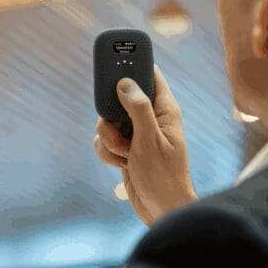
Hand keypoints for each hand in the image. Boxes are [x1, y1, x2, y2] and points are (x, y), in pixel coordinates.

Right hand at [93, 64, 197, 225]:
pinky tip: (121, 164)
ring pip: (107, 122)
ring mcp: (136, 134)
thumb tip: (125, 82)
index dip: (133, 64)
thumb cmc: (163, 176)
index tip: (116, 58)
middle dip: (111, 116)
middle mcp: (149, 118)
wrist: (161, 209)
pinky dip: (107, 153)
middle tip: (119, 127)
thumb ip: (138, 109)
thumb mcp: (150, 140)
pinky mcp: (125, 149)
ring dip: (110, 140)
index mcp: (164, 110)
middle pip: (119, 98)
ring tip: (127, 154)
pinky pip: (104, 141)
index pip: (150, 75)